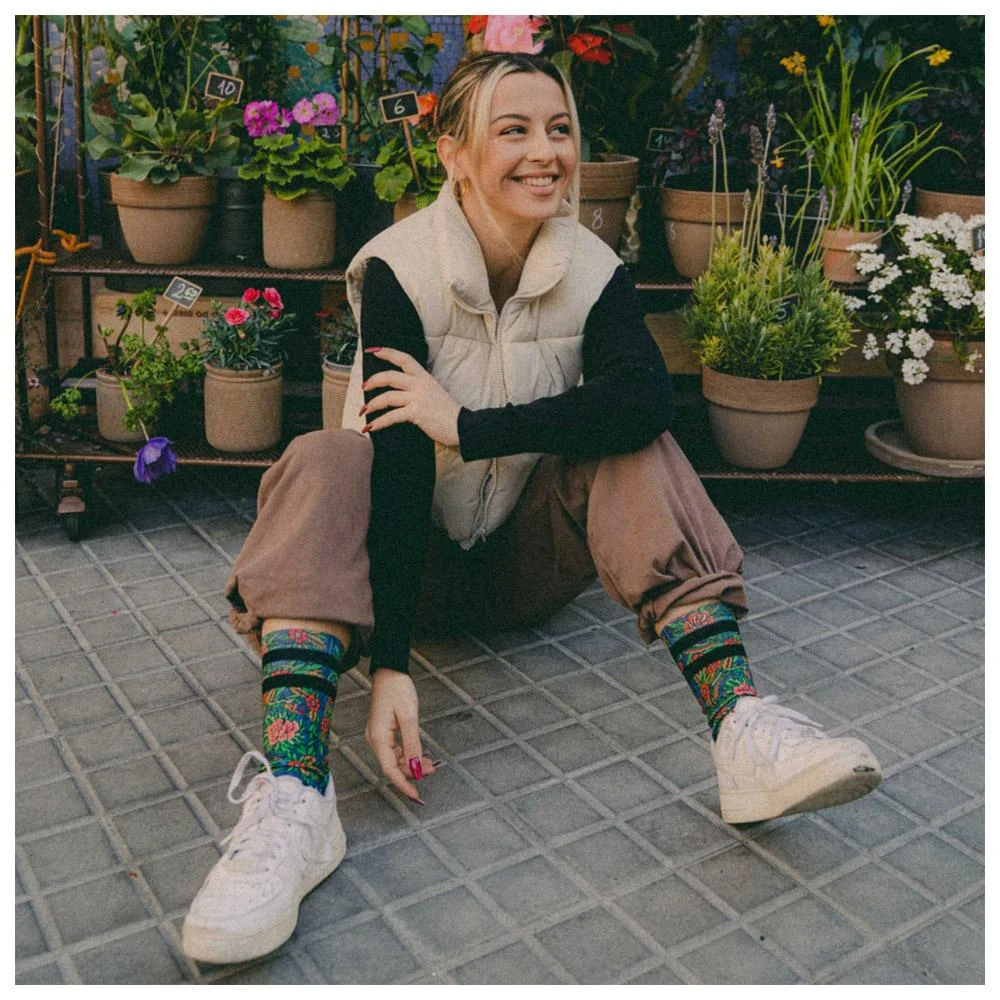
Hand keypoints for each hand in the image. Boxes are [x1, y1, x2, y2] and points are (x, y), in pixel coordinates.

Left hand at [361, 347, 460, 446]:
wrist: (463, 427)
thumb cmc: (449, 414)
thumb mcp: (435, 394)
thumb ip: (420, 390)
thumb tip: (403, 393)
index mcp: (425, 377)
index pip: (404, 359)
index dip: (387, 353)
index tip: (372, 350)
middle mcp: (420, 385)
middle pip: (390, 376)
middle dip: (373, 381)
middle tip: (363, 387)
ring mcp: (418, 398)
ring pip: (387, 397)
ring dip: (372, 404)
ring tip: (364, 411)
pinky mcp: (416, 413)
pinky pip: (392, 416)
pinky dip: (379, 423)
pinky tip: (370, 428)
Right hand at [365, 668, 436, 801]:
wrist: (389, 671)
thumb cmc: (397, 689)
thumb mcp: (409, 717)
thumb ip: (412, 744)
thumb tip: (415, 768)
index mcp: (378, 738)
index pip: (390, 770)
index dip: (404, 784)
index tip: (416, 796)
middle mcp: (375, 740)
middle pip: (393, 766)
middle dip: (412, 772)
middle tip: (433, 769)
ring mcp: (378, 736)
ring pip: (395, 759)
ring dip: (412, 763)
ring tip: (431, 763)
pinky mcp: (383, 732)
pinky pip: (395, 750)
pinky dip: (408, 754)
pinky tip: (420, 755)